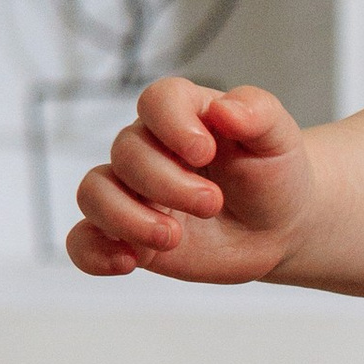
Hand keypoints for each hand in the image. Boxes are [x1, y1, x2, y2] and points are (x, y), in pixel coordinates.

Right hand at [67, 78, 313, 284]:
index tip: (205, 152)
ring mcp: (133, 192)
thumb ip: (258, 112)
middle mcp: (149, 149)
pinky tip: (128, 262)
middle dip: (168, 183)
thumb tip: (226, 109)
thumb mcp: (279, 138)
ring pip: (93, 193)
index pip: (156, 101)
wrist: (278, 225)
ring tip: (173, 238)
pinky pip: (84, 241)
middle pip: (126, 152)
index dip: (173, 124)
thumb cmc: (273, 173)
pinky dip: (94, 253)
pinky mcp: (128, 234)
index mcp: (184, 114)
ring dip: (126, 218)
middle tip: (213, 204)